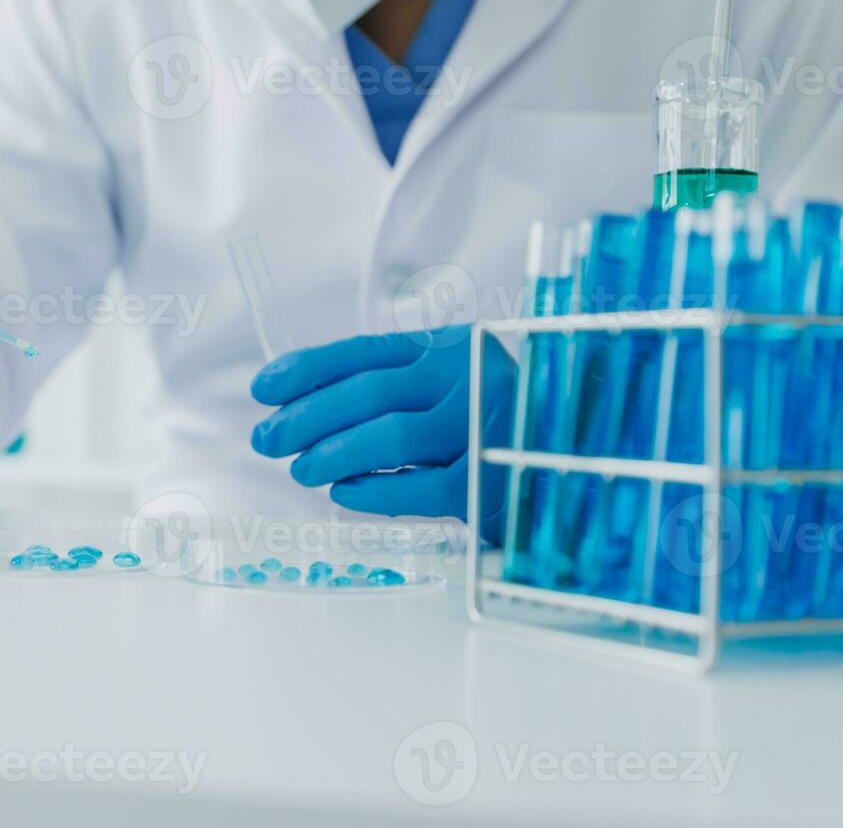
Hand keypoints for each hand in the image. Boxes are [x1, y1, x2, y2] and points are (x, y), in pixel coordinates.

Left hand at [250, 325, 515, 530]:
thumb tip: (310, 406)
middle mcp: (467, 379)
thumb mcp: (456, 384)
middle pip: (366, 392)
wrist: (579, 454)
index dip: (307, 369)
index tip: (264, 388)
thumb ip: (399, 386)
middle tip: (268, 438)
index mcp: (450, 348)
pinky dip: (373, 491)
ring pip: (387, 437)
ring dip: (332, 453)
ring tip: (301, 469)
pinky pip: (418, 488)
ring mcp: (481, 428)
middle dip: (305, 416)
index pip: (364, 352)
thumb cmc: (503, 420)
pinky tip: (345, 493)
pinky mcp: (490, 480)